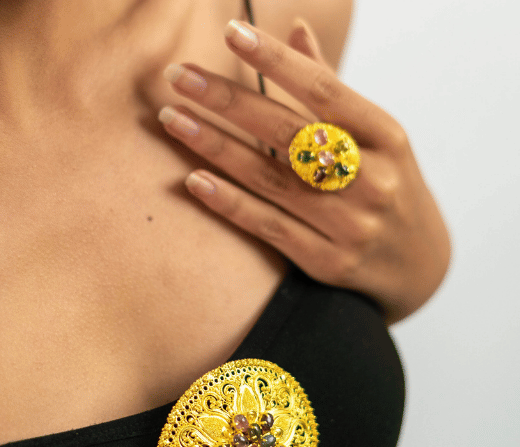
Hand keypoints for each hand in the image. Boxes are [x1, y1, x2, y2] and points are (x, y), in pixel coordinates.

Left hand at [158, 20, 450, 323]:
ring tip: (173, 119)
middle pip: (287, 131)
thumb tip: (295, 31)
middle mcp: (371, 178)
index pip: (324, 90)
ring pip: (271, 179)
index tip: (232, 32)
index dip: (276, 61)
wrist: (420, 268)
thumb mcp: (379, 139)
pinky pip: (269, 227)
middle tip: (177, 76)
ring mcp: (350, 225)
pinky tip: (194, 180)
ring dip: (215, 147)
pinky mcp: (328, 262)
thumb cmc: (390, 190)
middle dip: (227, 100)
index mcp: (387, 137)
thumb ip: (332, 91)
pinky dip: (230, 203)